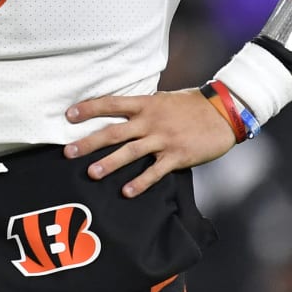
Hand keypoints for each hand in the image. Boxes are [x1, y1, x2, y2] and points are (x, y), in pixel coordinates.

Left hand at [63, 88, 237, 197]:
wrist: (223, 113)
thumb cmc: (191, 105)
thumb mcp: (163, 99)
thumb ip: (142, 106)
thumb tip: (121, 109)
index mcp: (145, 104)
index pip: (110, 103)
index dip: (88, 109)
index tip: (68, 115)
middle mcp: (150, 121)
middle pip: (114, 132)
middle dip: (89, 142)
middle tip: (68, 152)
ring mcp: (163, 139)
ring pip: (130, 152)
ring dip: (109, 163)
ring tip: (91, 174)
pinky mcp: (177, 156)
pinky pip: (155, 172)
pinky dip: (141, 183)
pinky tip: (126, 192)